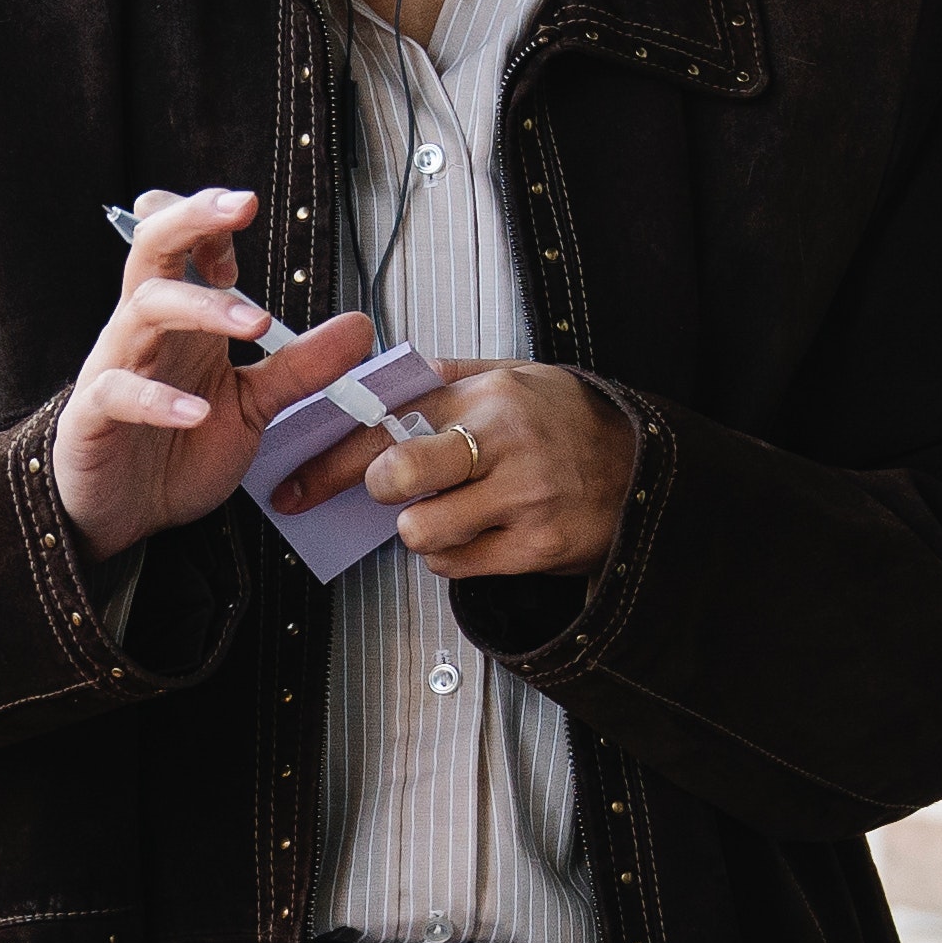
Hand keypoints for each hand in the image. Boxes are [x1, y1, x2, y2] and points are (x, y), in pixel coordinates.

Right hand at [53, 188, 376, 555]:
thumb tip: (360, 326)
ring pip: (142, 310)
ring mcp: (115, 368)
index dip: (213, 222)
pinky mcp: (93, 417)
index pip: (187, 247)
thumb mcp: (253, 406)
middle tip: (240, 206)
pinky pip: (118, 393)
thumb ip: (300, 367)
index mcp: (181, 323)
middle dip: (192, 218)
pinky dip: (158, 400)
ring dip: (201, 308)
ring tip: (256, 323)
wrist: (122, 514)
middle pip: (152, 250)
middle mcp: (145, 333)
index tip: (248, 210)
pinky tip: (198, 412)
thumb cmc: (176, 451)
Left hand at [272, 359, 636, 581]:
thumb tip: (378, 377)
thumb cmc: (569, 422)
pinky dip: (453, 558)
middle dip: (382, 491)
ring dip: (421, 530)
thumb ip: (448, 376)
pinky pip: (457, 566)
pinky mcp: (535, 546)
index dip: (331, 460)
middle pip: (397, 475)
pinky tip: (478, 534)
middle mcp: (503, 442)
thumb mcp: (516, 376)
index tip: (298, 482)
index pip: (386, 423)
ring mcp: (522, 497)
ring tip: (451, 513)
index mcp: (487, 395)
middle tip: (395, 491)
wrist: (644, 469)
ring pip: (422, 531)